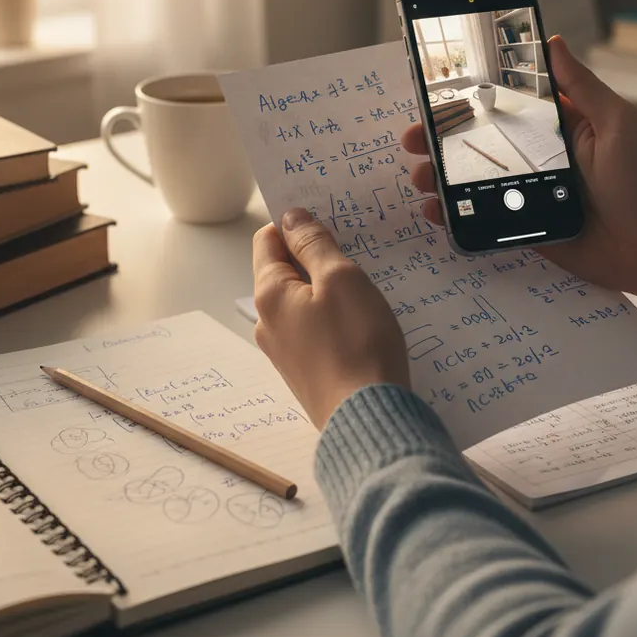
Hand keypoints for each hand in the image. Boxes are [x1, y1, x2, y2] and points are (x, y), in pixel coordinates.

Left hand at [252, 208, 410, 428]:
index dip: (296, 225)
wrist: (369, 419)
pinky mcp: (306, 370)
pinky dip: (334, 317)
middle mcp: (267, 322)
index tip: (329, 223)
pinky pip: (314, 328)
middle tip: (354, 254)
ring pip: (302, 301)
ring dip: (328, 288)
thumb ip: (314, 244)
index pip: (268, 239)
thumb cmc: (357, 344)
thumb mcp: (341, 279)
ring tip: (364, 289)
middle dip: (315, 257)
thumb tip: (291, 217)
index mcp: (268, 294)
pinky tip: (361, 323)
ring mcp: (285, 350)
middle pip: (285, 270)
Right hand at [403, 36, 636, 317]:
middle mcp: (539, 158)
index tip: (435, 92)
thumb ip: (583, 87)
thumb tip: (555, 42)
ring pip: (473, 181)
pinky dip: (455, 216)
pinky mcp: (525, 228)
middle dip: (440, 140)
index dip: (469, 99)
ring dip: (440, 177)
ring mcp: (528, 194)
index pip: (506, 105)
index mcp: (560, 127)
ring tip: (420, 176)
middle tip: (413, 138)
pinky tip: (436, 211)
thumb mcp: (619, 124)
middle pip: (479, 143)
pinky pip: (483, 219)